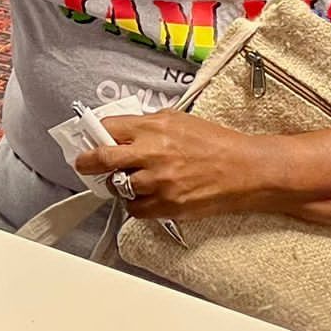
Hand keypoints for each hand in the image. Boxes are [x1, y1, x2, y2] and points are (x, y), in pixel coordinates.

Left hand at [72, 109, 275, 219]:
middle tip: (85, 165)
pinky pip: (135, 210)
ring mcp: (159, 182)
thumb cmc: (216, 143)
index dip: (93, 135)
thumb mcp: (178, 120)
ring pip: (118, 187)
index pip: (107, 129)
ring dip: (119, 185)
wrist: (246, 169)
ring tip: (130, 180)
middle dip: (87, 163)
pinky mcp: (167, 206)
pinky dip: (136, 205)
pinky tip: (146, 196)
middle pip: (102, 159)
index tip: (88, 140)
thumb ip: (145, 125)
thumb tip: (118, 131)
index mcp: (153, 128)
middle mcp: (152, 154)